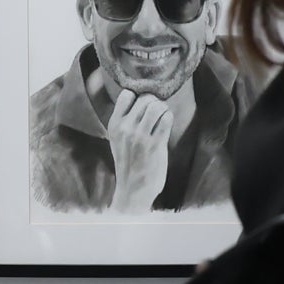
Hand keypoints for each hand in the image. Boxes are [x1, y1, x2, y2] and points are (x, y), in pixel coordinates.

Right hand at [104, 88, 176, 214]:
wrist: (133, 189)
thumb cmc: (129, 163)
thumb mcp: (118, 139)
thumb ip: (125, 121)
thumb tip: (141, 99)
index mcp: (114, 125)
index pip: (126, 94)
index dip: (139, 96)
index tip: (144, 106)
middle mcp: (125, 128)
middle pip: (145, 98)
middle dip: (155, 102)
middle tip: (158, 113)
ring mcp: (140, 136)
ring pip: (157, 105)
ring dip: (163, 109)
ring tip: (163, 118)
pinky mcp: (155, 144)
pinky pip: (166, 119)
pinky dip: (169, 118)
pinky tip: (166, 126)